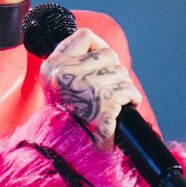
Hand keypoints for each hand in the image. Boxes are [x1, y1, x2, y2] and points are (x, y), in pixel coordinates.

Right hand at [40, 28, 137, 147]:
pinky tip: (126, 107)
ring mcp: (86, 88)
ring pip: (121, 73)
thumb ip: (71, 64)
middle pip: (108, 54)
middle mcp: (66, 75)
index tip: (102, 61)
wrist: (67, 150)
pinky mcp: (104, 104)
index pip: (84, 36)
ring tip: (115, 101)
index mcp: (53, 68)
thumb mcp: (58, 85)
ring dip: (124, 87)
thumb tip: (100, 48)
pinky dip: (132, 99)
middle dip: (114, 71)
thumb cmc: (68, 118)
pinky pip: (129, 92)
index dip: (99, 45)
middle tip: (109, 89)